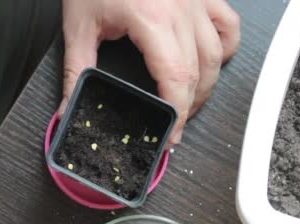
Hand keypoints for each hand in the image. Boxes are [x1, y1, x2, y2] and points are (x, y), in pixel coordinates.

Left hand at [60, 0, 239, 144]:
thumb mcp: (79, 24)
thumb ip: (77, 70)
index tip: (169, 134)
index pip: (176, 78)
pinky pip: (228, 26)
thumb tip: (71, 105)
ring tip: (188, 103)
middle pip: (199, 73)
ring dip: (207, 85)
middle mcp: (182, 10)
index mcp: (152, 18)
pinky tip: (211, 63)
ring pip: (218, 54)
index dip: (176, 113)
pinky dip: (224, 49)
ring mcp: (196, 1)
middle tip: (172, 126)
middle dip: (188, 107)